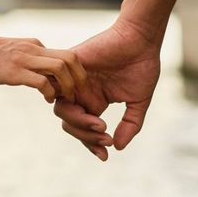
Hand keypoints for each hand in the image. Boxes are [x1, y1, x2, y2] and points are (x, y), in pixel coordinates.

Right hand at [0, 36, 87, 102]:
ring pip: (61, 67)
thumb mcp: (9, 54)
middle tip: (79, 96)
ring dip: (68, 86)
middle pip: (71, 58)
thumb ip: (25, 60)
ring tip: (65, 99)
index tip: (75, 90)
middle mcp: (33, 48)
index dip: (75, 74)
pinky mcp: (13, 71)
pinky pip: (41, 81)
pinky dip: (49, 93)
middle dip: (81, 79)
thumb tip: (37, 75)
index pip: (65, 55)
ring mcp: (23, 58)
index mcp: (33, 44)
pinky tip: (46, 100)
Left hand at [53, 19, 161, 160]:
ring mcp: (73, 80)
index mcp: (94, 101)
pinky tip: (86, 109)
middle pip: (69, 123)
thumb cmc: (141, 66)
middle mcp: (80, 93)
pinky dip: (66, 100)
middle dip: (85, 135)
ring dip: (79, 122)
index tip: (104, 156)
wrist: (141, 39)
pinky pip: (55, 87)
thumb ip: (129, 125)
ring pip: (61, 110)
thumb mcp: (138, 102)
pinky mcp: (70, 66)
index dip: (92, 144)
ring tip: (100, 123)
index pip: (84, 129)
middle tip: (104, 135)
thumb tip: (117, 147)